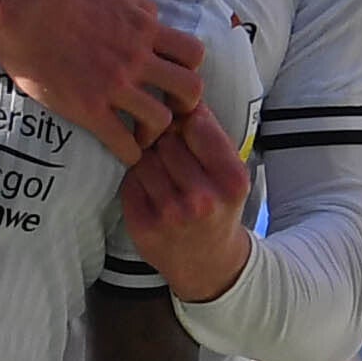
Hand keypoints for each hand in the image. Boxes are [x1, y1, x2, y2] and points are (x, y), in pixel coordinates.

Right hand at [0, 0, 202, 165]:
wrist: (20, 9)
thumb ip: (139, 7)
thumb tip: (154, 20)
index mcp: (144, 29)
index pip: (193, 53)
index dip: (190, 69)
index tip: (174, 77)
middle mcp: (136, 59)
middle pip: (190, 90)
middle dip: (186, 104)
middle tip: (169, 109)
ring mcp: (114, 86)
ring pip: (161, 120)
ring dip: (156, 131)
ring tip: (143, 132)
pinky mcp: (88, 108)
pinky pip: (123, 141)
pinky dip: (129, 152)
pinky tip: (123, 150)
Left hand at [119, 108, 253, 302]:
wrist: (209, 264)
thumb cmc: (219, 208)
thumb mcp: (231, 173)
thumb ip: (210, 137)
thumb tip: (180, 96)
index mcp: (231, 180)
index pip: (196, 123)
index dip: (185, 119)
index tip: (183, 124)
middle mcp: (202, 199)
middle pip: (166, 139)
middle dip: (165, 141)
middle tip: (172, 155)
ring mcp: (170, 214)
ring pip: (144, 158)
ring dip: (149, 160)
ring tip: (163, 175)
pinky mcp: (143, 225)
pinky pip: (130, 181)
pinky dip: (136, 181)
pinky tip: (151, 192)